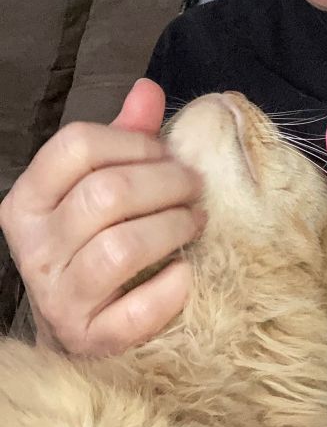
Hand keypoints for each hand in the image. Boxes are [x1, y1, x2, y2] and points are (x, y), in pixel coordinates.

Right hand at [0, 79, 203, 356]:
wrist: (83, 326)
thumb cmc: (97, 239)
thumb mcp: (101, 183)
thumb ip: (125, 137)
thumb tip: (147, 89)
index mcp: (30, 199)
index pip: (76, 146)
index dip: (132, 141)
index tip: (163, 152)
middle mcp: (33, 247)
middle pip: (106, 193)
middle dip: (166, 182)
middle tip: (194, 186)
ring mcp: (57, 296)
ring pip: (121, 248)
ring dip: (172, 227)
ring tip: (195, 221)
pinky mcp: (88, 338)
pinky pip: (135, 311)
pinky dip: (169, 290)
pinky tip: (185, 274)